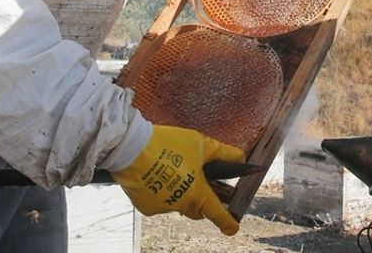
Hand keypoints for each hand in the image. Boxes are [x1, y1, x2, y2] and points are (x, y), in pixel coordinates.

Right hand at [113, 125, 244, 235]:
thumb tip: (240, 158)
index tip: (232, 228)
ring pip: (177, 203)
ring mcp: (163, 208)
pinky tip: (156, 174)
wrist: (131, 148)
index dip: (228, 222)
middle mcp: (182, 205)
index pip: (217, 214)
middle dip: (200, 199)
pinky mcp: (147, 207)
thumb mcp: (201, 144)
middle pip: (197, 208)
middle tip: (197, 180)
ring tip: (171, 169)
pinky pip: (159, 201)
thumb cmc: (168, 144)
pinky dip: (161, 191)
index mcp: (198, 194)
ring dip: (179, 192)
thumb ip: (223, 153)